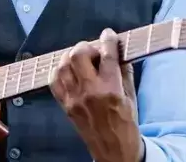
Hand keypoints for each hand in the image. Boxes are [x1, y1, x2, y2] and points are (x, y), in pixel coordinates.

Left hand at [51, 28, 144, 161]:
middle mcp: (90, 92)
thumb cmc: (126, 125)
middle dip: (86, 47)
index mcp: (111, 90)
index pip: (107, 56)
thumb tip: (120, 52)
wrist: (114, 150)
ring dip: (72, 57)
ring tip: (81, 60)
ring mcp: (74, 99)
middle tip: (94, 51)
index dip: (108, 40)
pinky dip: (59, 71)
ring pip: (63, 65)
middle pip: (78, 55)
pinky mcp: (65, 106)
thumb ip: (125, 72)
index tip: (109, 34)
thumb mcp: (131, 97)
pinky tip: (69, 71)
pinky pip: (54, 81)